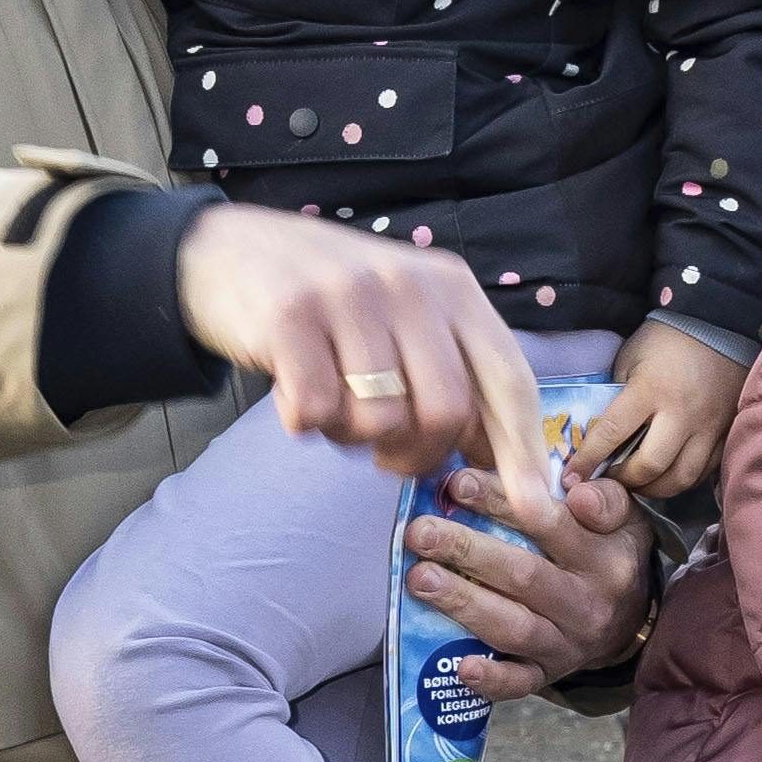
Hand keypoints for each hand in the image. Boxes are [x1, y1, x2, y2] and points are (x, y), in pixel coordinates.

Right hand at [174, 202, 549, 521]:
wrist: (226, 251)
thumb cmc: (329, 301)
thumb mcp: (405, 316)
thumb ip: (453, 371)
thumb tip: (498, 458)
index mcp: (451, 288)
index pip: (507, 379)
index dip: (523, 453)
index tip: (535, 510)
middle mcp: (409, 285)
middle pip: (446, 413)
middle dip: (417, 455)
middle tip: (385, 453)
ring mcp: (349, 296)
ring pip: (380, 420)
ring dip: (352, 437)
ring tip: (332, 405)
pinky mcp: (291, 316)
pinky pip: (317, 411)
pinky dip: (305, 421)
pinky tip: (294, 392)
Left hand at [402, 456, 650, 699]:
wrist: (632, 620)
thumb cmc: (611, 554)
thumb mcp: (625, 518)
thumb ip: (605, 499)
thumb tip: (576, 490)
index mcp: (603, 557)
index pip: (548, 524)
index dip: (501, 502)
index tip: (458, 484)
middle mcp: (587, 603)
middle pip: (522, 575)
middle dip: (466, 551)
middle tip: (420, 532)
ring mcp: (568, 644)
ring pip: (513, 627)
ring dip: (463, 603)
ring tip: (420, 579)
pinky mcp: (550, 674)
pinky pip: (521, 683)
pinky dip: (491, 680)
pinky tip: (460, 667)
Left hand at [575, 317, 748, 502]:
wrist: (720, 326)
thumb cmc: (666, 340)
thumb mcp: (630, 359)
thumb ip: (617, 398)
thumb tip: (602, 437)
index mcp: (650, 390)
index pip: (612, 433)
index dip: (588, 460)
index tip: (571, 477)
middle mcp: (681, 413)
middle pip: (650, 466)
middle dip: (625, 480)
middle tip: (611, 477)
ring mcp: (708, 426)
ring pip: (680, 478)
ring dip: (654, 488)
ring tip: (639, 482)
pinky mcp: (725, 433)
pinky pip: (703, 472)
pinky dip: (680, 479)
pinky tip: (666, 473)